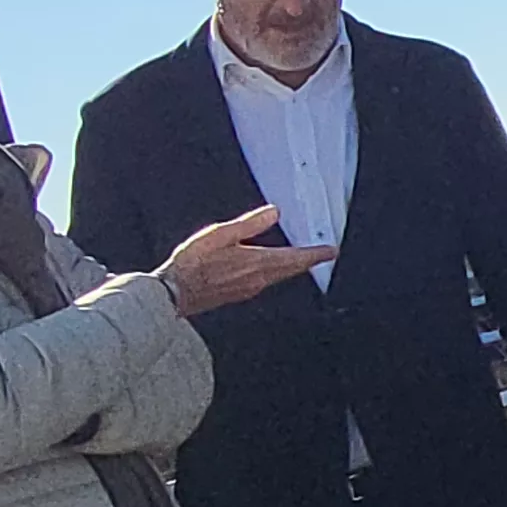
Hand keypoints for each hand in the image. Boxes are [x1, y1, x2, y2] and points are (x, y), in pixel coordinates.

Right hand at [156, 205, 333, 314]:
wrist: (175, 293)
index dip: (315, 254)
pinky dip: (276, 273)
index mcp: (257, 263)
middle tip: (324, 255)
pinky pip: (266, 282)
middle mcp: (258, 279)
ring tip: (302, 260)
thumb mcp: (221, 234)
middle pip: (291, 270)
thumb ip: (249, 224)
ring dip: (293, 268)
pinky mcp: (238, 294)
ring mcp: (249, 289)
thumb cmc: (193, 263)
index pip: (295, 259)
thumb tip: (274, 212)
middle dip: (308, 261)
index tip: (331, 251)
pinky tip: (270, 269)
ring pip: (279, 277)